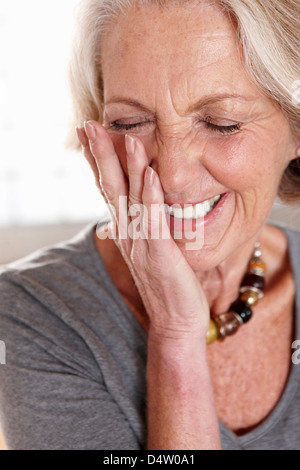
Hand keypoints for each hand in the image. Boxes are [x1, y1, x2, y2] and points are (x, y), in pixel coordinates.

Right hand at [76, 122, 209, 340]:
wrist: (175, 318)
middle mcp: (128, 232)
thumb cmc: (167, 280)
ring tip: (122, 135)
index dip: (97, 160)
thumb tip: (142, 199)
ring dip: (127, 166)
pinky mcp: (159, 253)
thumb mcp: (149, 245)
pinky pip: (154, 220)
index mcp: (126, 229)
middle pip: (111, 187)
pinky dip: (152, 196)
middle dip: (100, 155)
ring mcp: (141, 242)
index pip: (108, 188)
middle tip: (89, 124)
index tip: (89, 134)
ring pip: (131, 198)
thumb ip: (143, 221)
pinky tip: (151, 173)